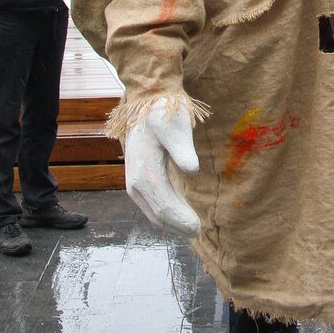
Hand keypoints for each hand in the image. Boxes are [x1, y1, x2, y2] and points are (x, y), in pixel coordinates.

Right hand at [125, 100, 200, 235]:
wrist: (147, 101)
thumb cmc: (164, 112)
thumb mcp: (175, 125)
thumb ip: (182, 148)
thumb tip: (192, 170)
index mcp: (145, 173)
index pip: (164, 207)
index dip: (180, 220)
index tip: (198, 228)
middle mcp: (136, 183)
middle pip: (158, 214)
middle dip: (177, 225)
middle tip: (198, 231)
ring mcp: (135, 182)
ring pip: (154, 211)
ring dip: (172, 221)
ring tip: (192, 226)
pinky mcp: (139, 179)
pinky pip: (153, 203)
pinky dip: (166, 212)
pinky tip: (181, 212)